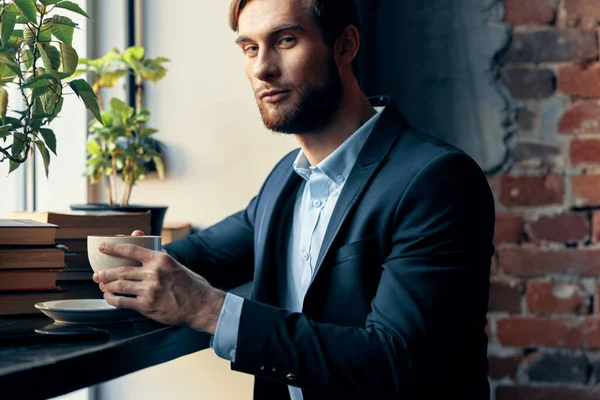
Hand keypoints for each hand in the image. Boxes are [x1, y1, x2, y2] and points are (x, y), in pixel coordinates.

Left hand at [92, 241, 224, 333]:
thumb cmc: (191, 284)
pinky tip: (109, 298)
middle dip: (105, 272)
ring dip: (106, 286)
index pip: (132, 250)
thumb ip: (160, 255)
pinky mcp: (147, 306)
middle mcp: (154, 273)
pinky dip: (112, 299)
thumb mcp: (176, 264)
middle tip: (98, 274)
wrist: (200, 305)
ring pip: (119, 285)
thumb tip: (146, 243)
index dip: (113, 248)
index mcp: (161, 259)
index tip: (102, 247)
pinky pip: (122, 302)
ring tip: (102, 286)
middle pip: (121, 270)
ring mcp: (149, 290)